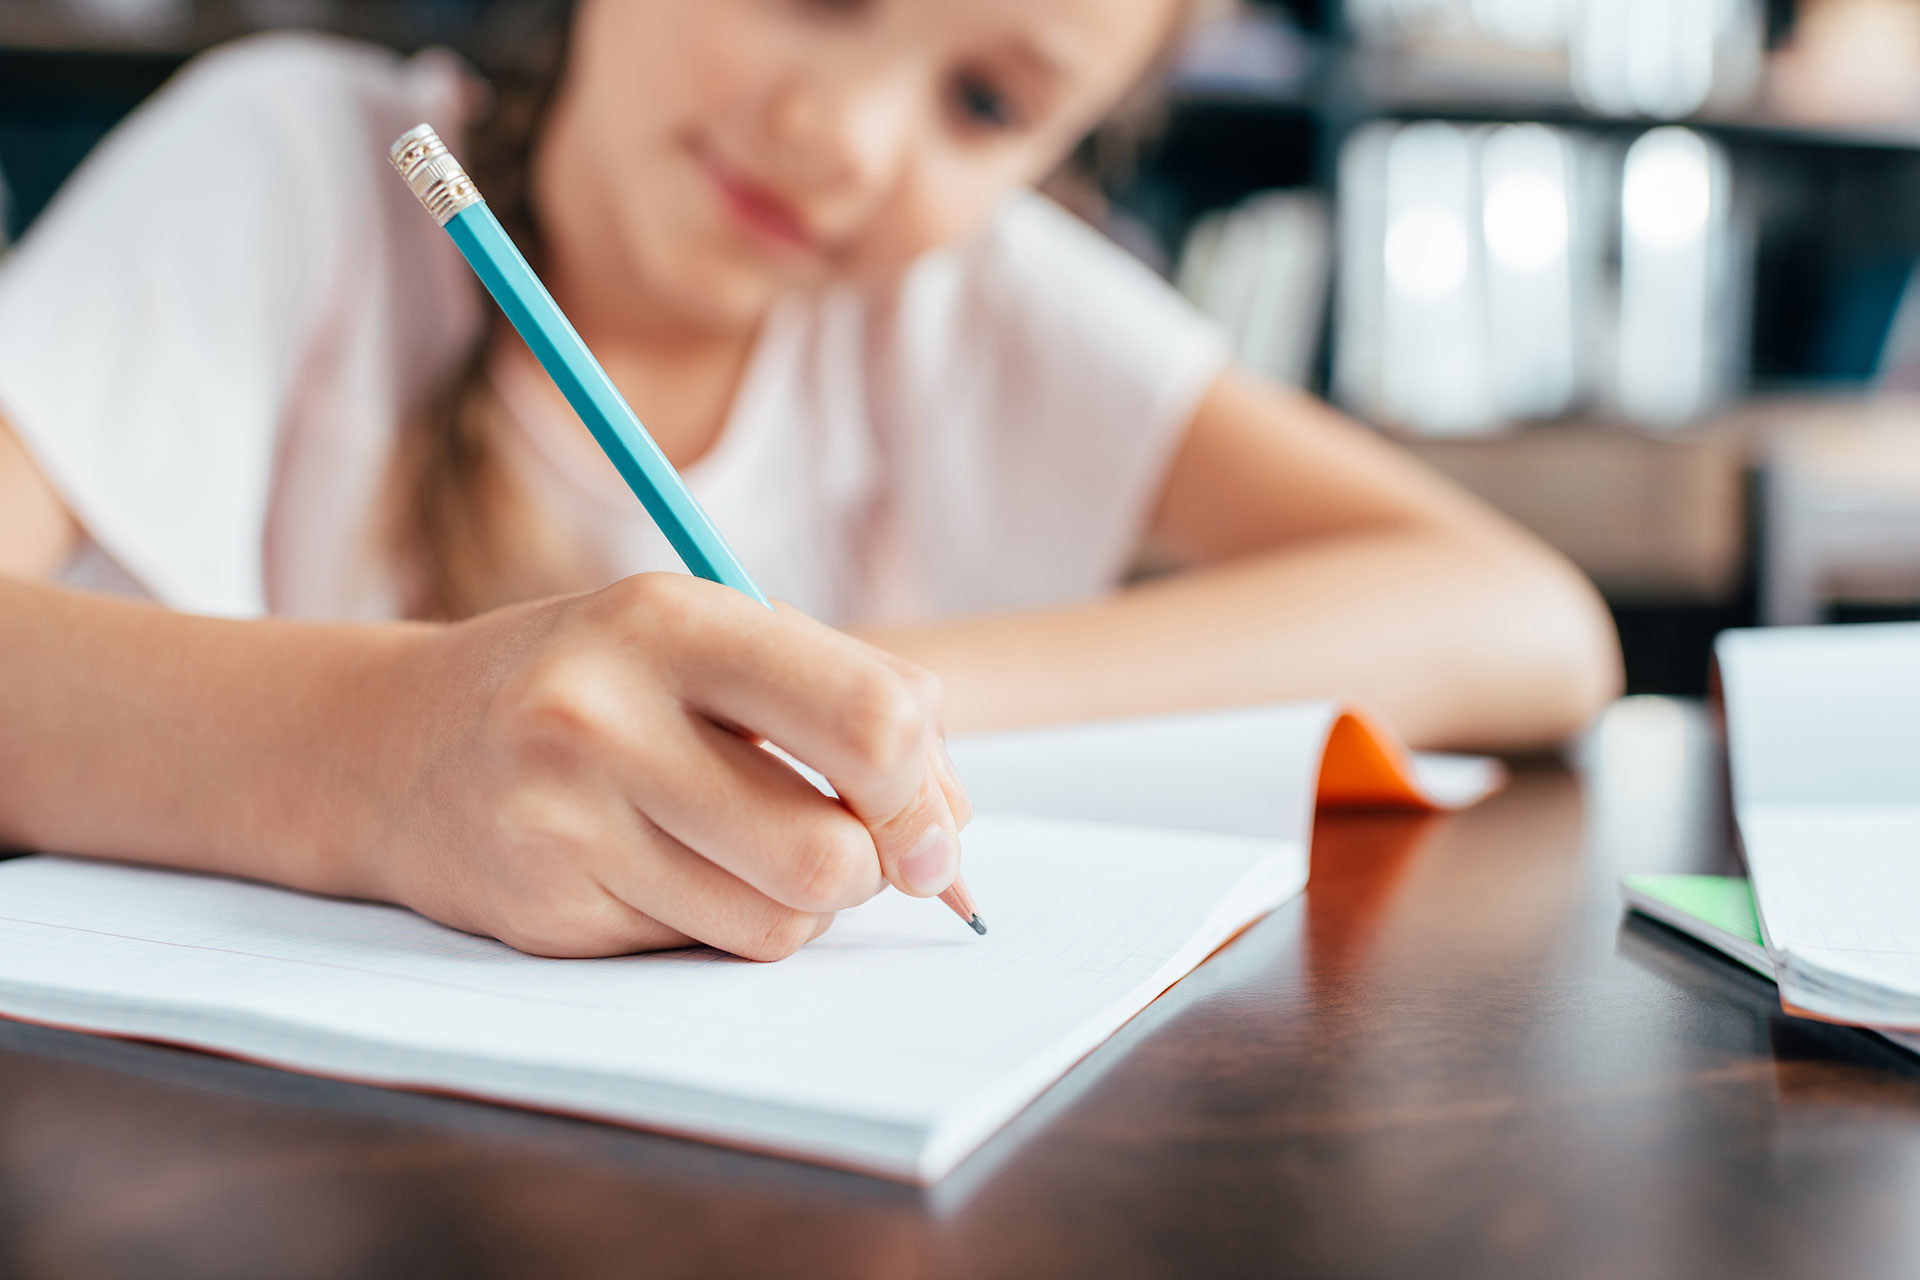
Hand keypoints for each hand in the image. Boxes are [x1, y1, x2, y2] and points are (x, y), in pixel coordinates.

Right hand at [365, 573, 970, 959]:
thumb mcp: (713, 638)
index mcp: (669, 618)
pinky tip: (675, 871)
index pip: (869, 720)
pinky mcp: (546, 912)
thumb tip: (950, 832)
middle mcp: (605, 717)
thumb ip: (850, 701)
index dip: (924, 788)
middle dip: (874, 865)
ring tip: (754, 846)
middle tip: (857, 847)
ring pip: (780, 922)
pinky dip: (728, 922)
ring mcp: (565, 823)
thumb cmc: (599, 681)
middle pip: (830, 851)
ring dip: (805, 901)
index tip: (926, 816)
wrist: (392, 743)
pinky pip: (710, 952)